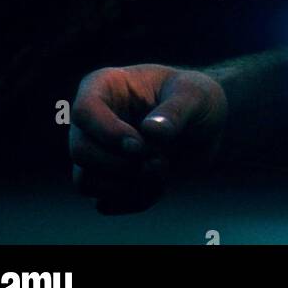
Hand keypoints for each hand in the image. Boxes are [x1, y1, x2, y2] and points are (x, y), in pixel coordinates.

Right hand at [70, 64, 227, 213]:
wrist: (207, 127)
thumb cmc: (197, 98)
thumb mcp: (195, 95)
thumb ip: (176, 111)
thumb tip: (151, 131)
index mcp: (106, 85)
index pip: (84, 110)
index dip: (108, 134)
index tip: (141, 146)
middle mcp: (93, 119)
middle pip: (80, 150)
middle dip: (121, 164)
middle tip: (159, 159)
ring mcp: (97, 151)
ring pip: (84, 180)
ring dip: (126, 186)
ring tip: (161, 171)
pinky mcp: (107, 179)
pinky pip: (103, 202)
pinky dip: (132, 201)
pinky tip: (158, 187)